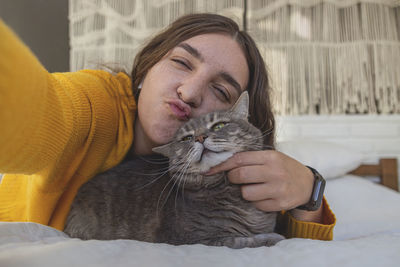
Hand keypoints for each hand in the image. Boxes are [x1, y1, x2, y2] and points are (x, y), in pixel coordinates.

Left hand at [206, 150, 322, 221]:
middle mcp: (275, 172)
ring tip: (253, 187)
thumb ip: (251, 158)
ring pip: (246, 193)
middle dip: (232, 178)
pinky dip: (256, 201)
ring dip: (245, 191)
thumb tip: (222, 163)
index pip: (239, 159)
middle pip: (240, 175)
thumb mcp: (271, 157)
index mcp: (270, 157)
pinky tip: (263, 195)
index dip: (222, 165)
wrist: (307, 184)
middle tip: (235, 179)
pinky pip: (256, 204)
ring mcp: (278, 189)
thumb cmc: (283, 168)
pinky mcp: (281, 203)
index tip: (210, 170)